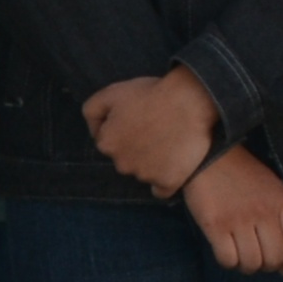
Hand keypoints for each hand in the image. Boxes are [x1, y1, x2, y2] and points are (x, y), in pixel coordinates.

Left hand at [83, 70, 222, 198]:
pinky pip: (161, 190)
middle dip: (136, 148)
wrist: (190, 101)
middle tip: (156, 129)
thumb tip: (95, 132)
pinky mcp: (168, 182)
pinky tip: (172, 166)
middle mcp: (122, 164)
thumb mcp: (112, 92)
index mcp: (106, 143)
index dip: (124, 130)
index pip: (110, 143)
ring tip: (170, 141)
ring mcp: (145, 175)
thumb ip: (92, 111)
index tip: (140, 120)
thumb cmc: (152, 94)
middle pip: (126, 160)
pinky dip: (164, 181)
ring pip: (143, 173)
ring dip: (152, 162)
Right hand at [181, 142, 282, 276]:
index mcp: (281, 202)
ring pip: (252, 262)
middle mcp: (263, 213)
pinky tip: (226, 252)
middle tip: (259, 262)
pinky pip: (228, 259)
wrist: (209, 157)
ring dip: (247, 267)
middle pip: (275, 257)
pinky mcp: (215, 225)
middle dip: (268, 267)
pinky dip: (229, 262)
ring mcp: (239, 220)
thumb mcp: (271, 187)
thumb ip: (280, 212)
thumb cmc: (241, 174)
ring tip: (241, 258)